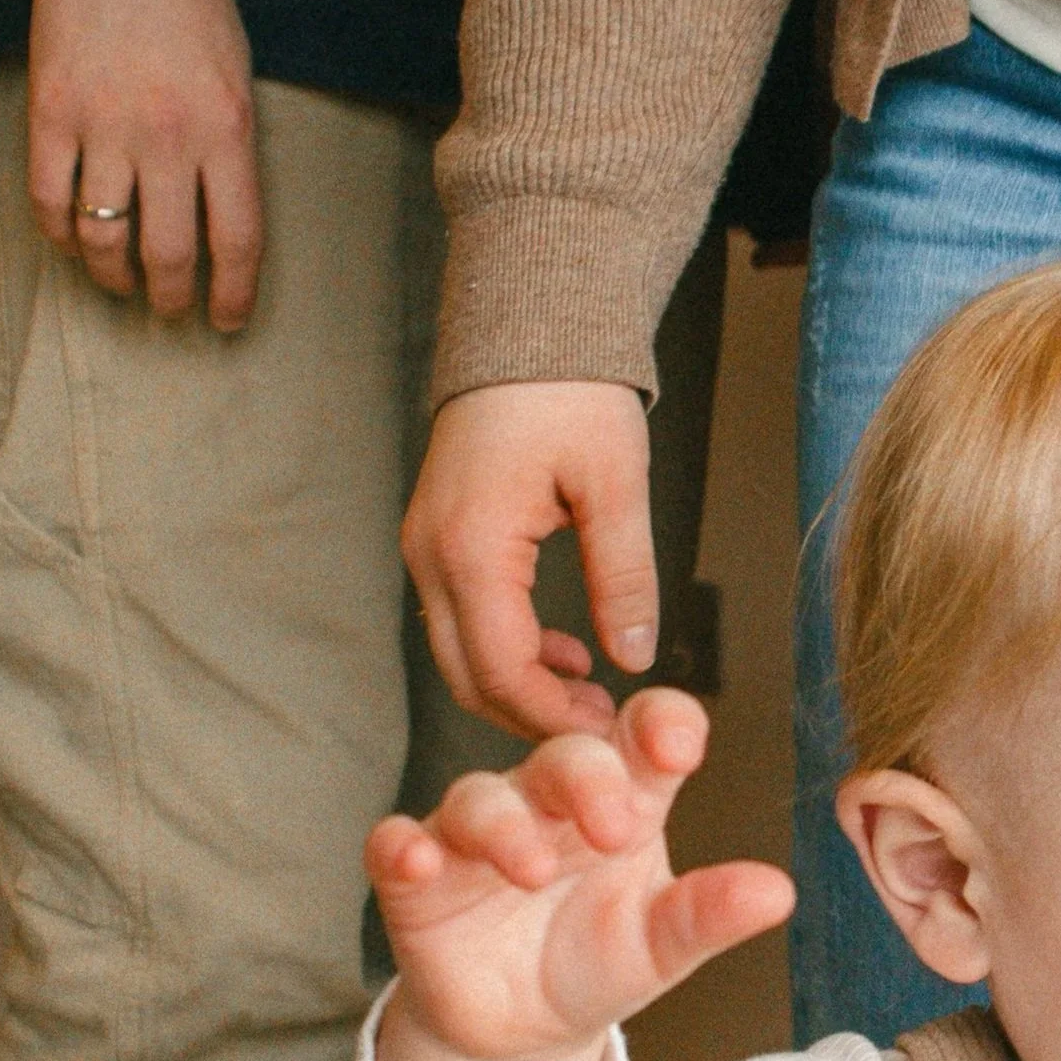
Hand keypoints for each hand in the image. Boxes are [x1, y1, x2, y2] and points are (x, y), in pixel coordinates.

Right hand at [26, 0, 261, 328]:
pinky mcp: (52, 110)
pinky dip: (60, 233)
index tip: (227, 320)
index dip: (233, 296)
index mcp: (229, 131)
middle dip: (171, 297)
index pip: (237, 242)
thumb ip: (232, 147)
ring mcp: (105, 126)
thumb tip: (221, 218)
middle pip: (169, 254)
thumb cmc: (193, 2)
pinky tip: (74, 240)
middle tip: (170, 309)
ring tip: (120, 282)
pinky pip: (50, 200)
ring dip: (113, 275)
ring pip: (104, 237)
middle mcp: (169, 137)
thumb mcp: (239, 76)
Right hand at [365, 692, 793, 1060]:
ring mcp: (478, 833)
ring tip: (530, 870)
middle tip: (614, 828)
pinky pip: (397, 844)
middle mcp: (548, 802)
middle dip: (587, 778)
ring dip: (502, 824)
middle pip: (564, 757)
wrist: (521, 1034)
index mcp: (623, 801)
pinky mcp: (418, 876)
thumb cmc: (598, 964)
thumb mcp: (662, 946)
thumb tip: (778, 893)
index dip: (660, 726)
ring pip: (480, 797)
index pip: (644, 736)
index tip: (679, 743)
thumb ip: (710, 914)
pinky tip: (417, 859)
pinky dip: (402, 848)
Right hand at [405, 379, 658, 736]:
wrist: (525, 326)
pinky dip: (507, 651)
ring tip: (591, 697)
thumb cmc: (570, 392)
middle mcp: (430, 555)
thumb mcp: (614, 482)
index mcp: (471, 547)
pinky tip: (565, 654)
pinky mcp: (437, 539)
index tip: (608, 735)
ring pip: (459, 654)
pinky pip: (462, 620)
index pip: (501, 670)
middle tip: (604, 732)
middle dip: (532, 717)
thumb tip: (635, 656)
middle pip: (468, 676)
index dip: (552, 717)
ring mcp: (425, 548)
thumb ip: (624, 574)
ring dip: (519, 687)